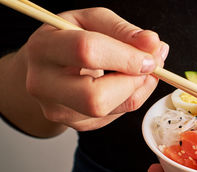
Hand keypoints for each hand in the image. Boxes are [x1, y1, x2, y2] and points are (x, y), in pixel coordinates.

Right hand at [23, 7, 168, 130]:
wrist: (49, 66)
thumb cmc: (70, 39)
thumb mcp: (92, 21)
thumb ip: (122, 30)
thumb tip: (153, 44)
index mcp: (44, 48)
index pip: (88, 52)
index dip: (127, 56)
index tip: (150, 54)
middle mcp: (44, 84)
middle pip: (96, 97)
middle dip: (133, 81)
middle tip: (150, 65)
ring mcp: (59, 110)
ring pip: (113, 109)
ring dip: (139, 88)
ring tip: (142, 69)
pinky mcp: (78, 124)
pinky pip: (118, 114)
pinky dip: (132, 96)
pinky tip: (126, 82)